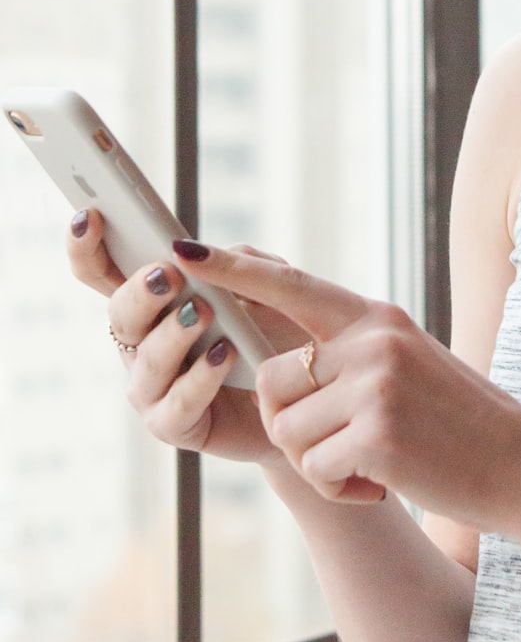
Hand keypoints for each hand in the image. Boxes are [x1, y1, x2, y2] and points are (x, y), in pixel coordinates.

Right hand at [65, 209, 304, 465]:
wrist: (313, 399)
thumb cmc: (282, 339)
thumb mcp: (271, 289)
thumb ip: (237, 264)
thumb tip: (195, 250)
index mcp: (152, 304)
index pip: (102, 272)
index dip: (85, 246)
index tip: (89, 216)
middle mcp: (142, 344)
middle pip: (119, 315)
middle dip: (140, 293)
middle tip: (170, 275)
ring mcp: (154, 388)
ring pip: (146, 359)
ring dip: (173, 333)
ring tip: (204, 312)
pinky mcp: (176, 425)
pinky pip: (177, 403)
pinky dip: (200, 377)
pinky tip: (224, 355)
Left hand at [169, 240, 520, 530]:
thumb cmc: (470, 426)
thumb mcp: (417, 366)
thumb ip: (357, 354)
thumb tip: (286, 368)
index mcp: (381, 319)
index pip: (293, 286)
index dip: (235, 271)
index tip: (184, 254)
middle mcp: (373, 343)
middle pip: (272, 379)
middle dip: (290, 425)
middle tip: (338, 449)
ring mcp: (375, 386)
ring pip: (288, 432)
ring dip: (319, 463)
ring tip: (371, 467)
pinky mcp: (376, 435)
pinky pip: (313, 470)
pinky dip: (340, 490)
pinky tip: (383, 486)